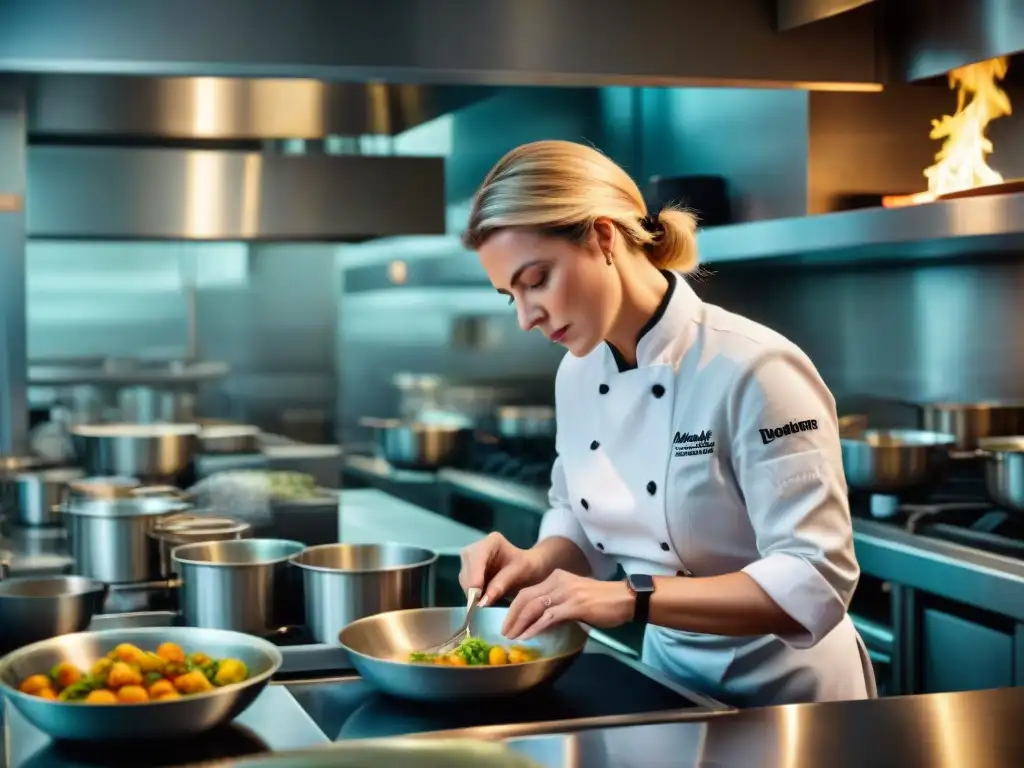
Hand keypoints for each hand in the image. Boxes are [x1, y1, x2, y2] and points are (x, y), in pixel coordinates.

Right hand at [459, 532, 544, 606]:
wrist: (529, 570)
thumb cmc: (528, 567)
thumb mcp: (519, 573)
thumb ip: (501, 584)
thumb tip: (483, 601)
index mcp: (492, 541)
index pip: (478, 557)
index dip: (475, 575)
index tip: (477, 594)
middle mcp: (477, 548)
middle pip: (468, 567)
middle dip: (472, 586)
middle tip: (480, 604)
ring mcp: (471, 560)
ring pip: (464, 578)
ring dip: (472, 592)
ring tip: (484, 602)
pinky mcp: (469, 572)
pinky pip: (466, 585)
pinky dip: (473, 594)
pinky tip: (482, 599)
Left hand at [501, 570, 634, 641]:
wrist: (625, 599)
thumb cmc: (602, 601)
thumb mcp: (574, 597)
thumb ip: (557, 604)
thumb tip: (540, 620)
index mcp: (557, 577)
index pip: (527, 591)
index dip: (513, 608)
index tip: (507, 623)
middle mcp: (558, 581)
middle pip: (525, 597)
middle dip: (511, 616)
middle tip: (504, 632)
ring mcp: (566, 593)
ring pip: (534, 607)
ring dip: (520, 623)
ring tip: (512, 637)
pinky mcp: (574, 605)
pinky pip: (549, 617)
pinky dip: (535, 628)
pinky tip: (527, 637)